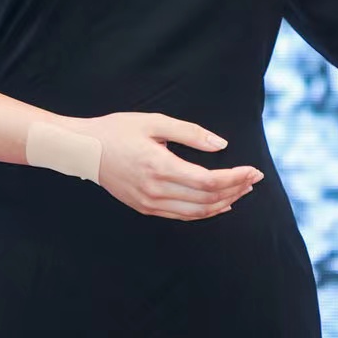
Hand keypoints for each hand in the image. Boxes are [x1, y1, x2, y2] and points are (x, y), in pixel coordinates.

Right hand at [66, 112, 261, 221]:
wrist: (84, 150)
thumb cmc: (117, 130)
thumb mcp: (154, 122)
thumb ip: (190, 133)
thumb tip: (221, 145)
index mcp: (159, 166)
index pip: (208, 181)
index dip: (235, 177)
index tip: (253, 170)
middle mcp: (155, 190)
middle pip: (206, 198)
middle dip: (235, 189)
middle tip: (254, 179)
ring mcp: (149, 202)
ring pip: (196, 212)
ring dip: (223, 202)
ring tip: (242, 190)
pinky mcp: (145, 207)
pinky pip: (182, 215)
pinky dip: (204, 211)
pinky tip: (218, 203)